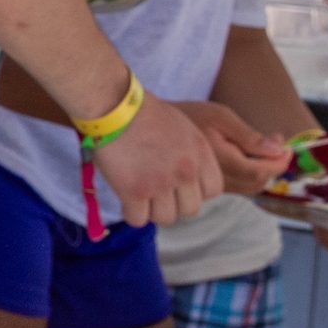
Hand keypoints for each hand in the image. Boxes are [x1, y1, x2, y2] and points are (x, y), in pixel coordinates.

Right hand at [87, 100, 227, 226]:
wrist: (114, 107)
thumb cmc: (144, 113)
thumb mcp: (184, 128)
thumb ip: (193, 155)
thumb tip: (191, 179)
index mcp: (200, 154)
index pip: (213, 191)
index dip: (196, 190)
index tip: (180, 184)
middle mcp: (185, 172)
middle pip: (190, 209)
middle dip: (175, 203)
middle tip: (158, 191)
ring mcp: (160, 184)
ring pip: (166, 218)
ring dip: (153, 210)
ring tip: (141, 194)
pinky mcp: (134, 191)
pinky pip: (138, 220)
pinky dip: (132, 212)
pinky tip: (126, 198)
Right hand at [171, 99, 295, 193]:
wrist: (155, 128)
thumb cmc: (189, 116)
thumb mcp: (221, 116)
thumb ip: (250, 136)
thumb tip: (278, 150)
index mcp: (221, 161)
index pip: (261, 172)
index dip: (280, 162)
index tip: (288, 147)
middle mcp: (216, 179)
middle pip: (257, 183)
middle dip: (273, 166)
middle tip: (275, 142)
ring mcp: (211, 186)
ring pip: (248, 188)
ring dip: (261, 170)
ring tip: (261, 147)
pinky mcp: (207, 186)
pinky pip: (236, 187)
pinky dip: (248, 174)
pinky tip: (244, 155)